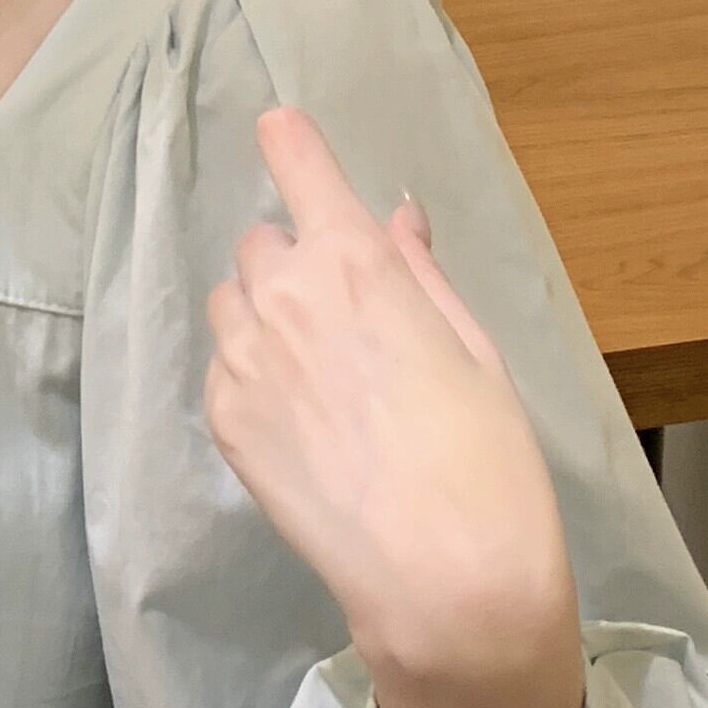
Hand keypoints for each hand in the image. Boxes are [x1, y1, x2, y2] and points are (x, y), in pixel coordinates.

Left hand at [205, 107, 586, 707]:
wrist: (442, 578)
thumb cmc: (485, 458)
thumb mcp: (471, 349)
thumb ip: (417, 274)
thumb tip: (393, 217)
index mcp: (352, 263)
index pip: (297, 165)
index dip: (290, 142)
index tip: (282, 129)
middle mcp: (281, 296)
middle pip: (263, 241)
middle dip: (295, 260)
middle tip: (345, 314)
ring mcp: (241, 361)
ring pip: (234, 302)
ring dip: (265, 314)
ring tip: (322, 375)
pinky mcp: (222, 420)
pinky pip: (225, 367)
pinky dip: (253, 375)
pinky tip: (306, 423)